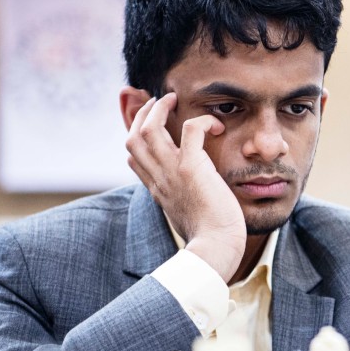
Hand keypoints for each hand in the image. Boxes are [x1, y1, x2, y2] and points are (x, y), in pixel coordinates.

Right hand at [125, 93, 245, 281]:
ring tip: (174, 99)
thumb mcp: (187, 217)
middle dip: (142, 114)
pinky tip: (216, 126)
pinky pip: (190, 129)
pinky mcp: (191, 168)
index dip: (137, 135)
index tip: (150, 124)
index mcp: (156, 190)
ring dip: (161, 108)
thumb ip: (184, 202)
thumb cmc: (209, 239)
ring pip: (151, 128)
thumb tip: (192, 198)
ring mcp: (172, 172)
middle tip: (159, 102)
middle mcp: (158, 179)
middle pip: (134, 137)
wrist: (214, 251)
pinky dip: (202, 121)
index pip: (133, 157)